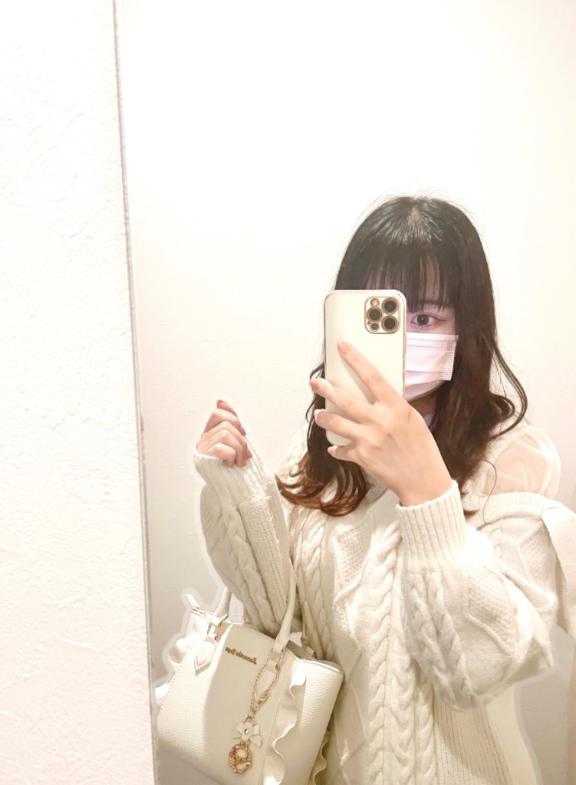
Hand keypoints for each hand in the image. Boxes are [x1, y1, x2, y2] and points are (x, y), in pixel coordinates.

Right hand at [196, 400, 252, 467]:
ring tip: (239, 462)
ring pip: (226, 434)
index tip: (243, 432)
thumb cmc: (236, 465)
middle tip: (245, 453)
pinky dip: (232, 456)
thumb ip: (230, 423)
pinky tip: (231, 465)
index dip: (233, 418)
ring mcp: (202, 449)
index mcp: (210, 433)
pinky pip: (222, 448)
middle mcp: (203, 439)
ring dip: (239, 450)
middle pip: (225, 424)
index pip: (218, 413)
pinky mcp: (203, 459)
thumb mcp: (236, 441)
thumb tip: (220, 401)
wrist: (234, 489)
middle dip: (241, 438)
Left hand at [310, 341, 452, 505]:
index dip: (356, 359)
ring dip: (324, 417)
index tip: (342, 347)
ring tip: (318, 414)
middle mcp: (380, 421)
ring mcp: (369, 439)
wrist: (423, 481)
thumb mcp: (413, 419)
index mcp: (396, 407)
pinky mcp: (362, 457)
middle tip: (315, 382)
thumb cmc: (422, 449)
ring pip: (336, 422)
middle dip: (326, 389)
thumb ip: (393, 406)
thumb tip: (376, 394)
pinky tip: (335, 447)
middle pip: (346, 399)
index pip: (372, 376)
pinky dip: (337, 448)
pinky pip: (341, 449)